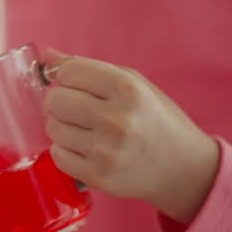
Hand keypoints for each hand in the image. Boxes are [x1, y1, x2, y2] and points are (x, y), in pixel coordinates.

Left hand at [43, 50, 220, 223]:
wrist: (183, 167)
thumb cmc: (155, 119)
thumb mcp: (133, 83)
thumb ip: (88, 67)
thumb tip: (47, 56)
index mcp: (126, 88)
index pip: (69, 71)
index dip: (67, 77)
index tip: (78, 86)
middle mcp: (116, 119)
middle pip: (55, 99)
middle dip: (60, 102)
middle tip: (76, 109)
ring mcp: (106, 150)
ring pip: (53, 128)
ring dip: (62, 127)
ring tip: (84, 130)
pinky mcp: (98, 176)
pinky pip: (57, 155)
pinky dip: (65, 151)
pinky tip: (85, 149)